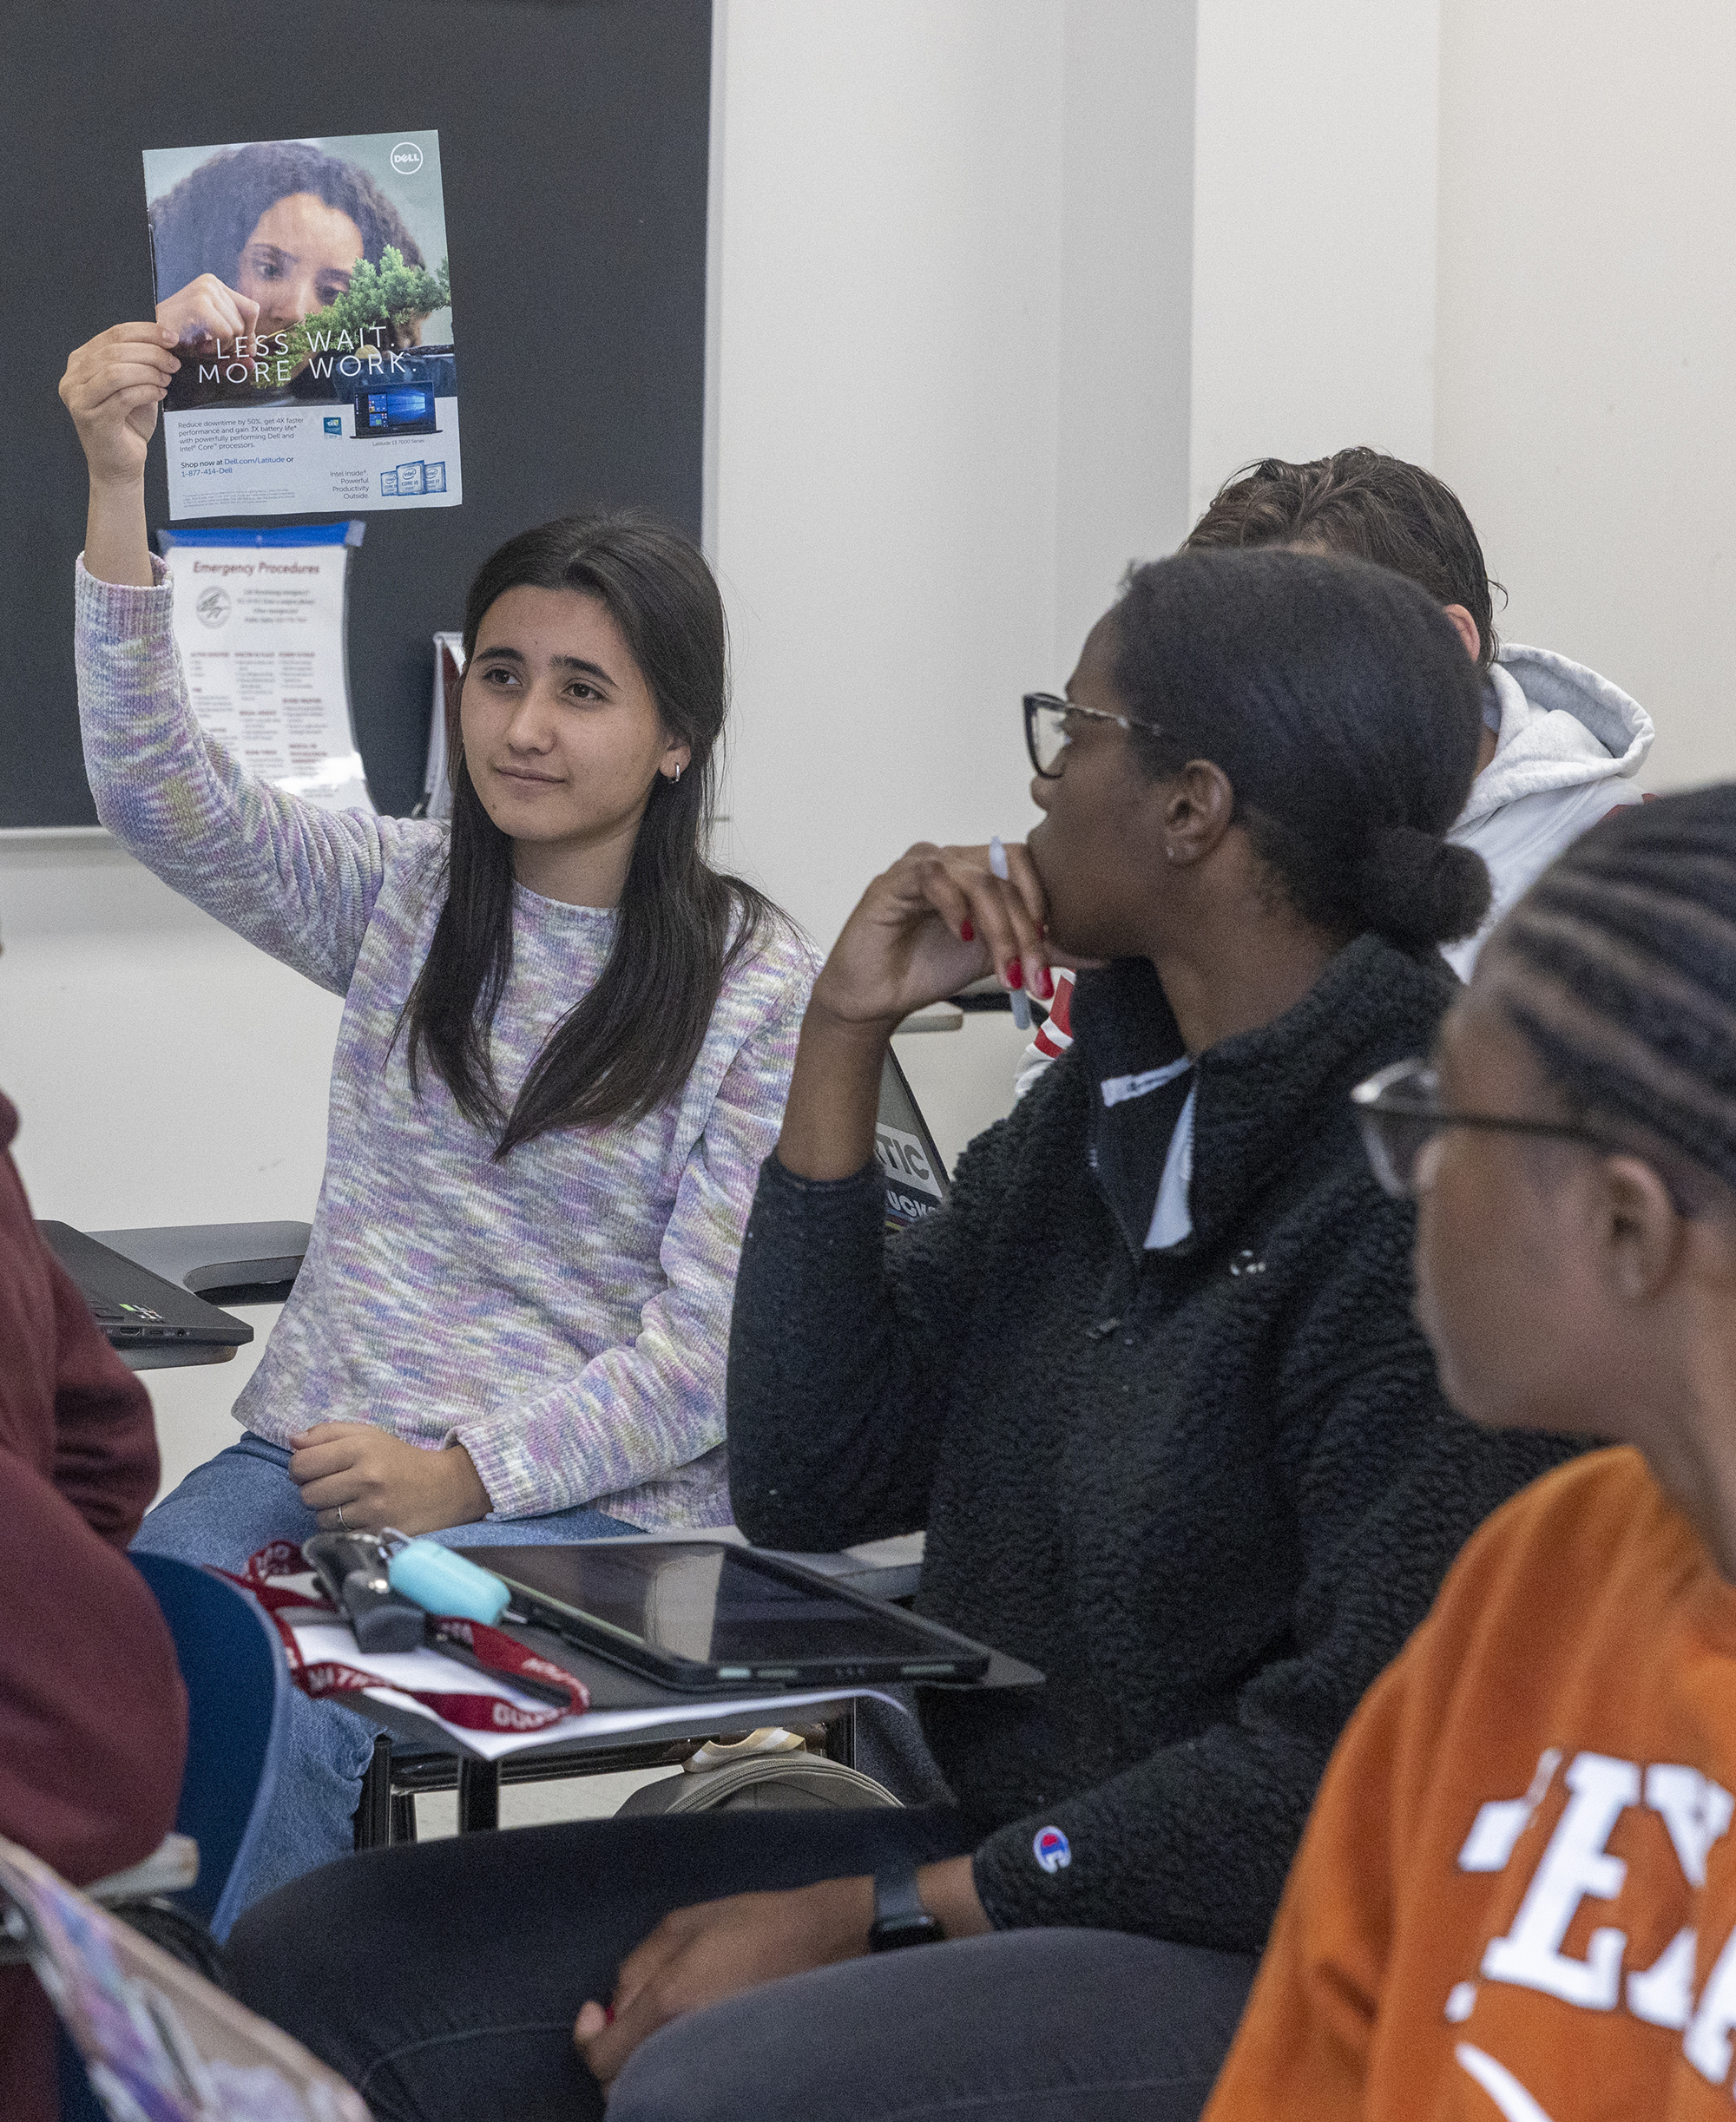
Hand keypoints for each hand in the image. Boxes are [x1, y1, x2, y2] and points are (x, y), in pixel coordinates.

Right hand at [59, 323, 181, 488]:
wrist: (120, 464)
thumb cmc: (128, 424)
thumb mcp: (134, 385)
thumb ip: (140, 363)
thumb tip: (166, 341)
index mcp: (81, 362)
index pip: (113, 335)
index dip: (145, 332)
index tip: (171, 337)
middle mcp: (73, 378)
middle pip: (115, 351)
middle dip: (151, 353)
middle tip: (173, 363)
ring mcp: (79, 399)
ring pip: (117, 372)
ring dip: (149, 372)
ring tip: (166, 380)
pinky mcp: (93, 419)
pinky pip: (124, 396)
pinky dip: (146, 391)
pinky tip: (159, 394)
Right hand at [155, 273, 260, 352]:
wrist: (151, 338)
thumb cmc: (181, 339)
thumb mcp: (214, 340)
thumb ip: (236, 349)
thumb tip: (253, 362)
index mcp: (215, 286)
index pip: (251, 310)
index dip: (250, 334)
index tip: (241, 349)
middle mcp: (211, 283)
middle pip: (245, 322)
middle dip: (233, 344)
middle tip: (211, 348)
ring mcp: (205, 291)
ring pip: (236, 329)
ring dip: (222, 347)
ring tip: (202, 345)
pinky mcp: (200, 304)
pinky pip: (225, 333)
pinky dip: (215, 347)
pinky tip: (199, 345)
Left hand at [287, 1423, 490, 1534]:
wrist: (444, 1487)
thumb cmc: (400, 1459)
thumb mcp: (369, 1435)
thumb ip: (329, 1433)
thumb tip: (292, 1440)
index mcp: (362, 1447)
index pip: (303, 1463)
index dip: (299, 1468)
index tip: (311, 1469)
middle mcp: (366, 1476)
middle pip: (307, 1493)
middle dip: (313, 1490)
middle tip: (333, 1485)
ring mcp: (372, 1507)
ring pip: (319, 1516)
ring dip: (327, 1510)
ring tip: (349, 1500)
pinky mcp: (377, 1530)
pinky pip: (337, 1532)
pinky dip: (342, 1526)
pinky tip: (359, 1514)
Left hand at [571, 1856, 989, 2088]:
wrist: (826, 1944)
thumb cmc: (761, 1925)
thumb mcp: (683, 1923)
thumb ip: (637, 1964)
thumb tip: (612, 2004)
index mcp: (669, 2002)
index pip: (601, 2057)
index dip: (588, 2037)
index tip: (593, 2015)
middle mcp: (686, 2043)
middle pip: (621, 2084)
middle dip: (615, 2054)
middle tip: (624, 2019)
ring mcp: (712, 2064)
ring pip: (654, 2087)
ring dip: (643, 2062)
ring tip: (661, 2023)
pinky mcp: (734, 2073)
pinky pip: (687, 2083)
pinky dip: (675, 2068)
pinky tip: (688, 2035)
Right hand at [811, 840, 1051, 1032]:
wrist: (878, 996)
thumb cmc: (928, 967)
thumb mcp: (1000, 959)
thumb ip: (1044, 951)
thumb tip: (1101, 957)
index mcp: (979, 870)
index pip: (1026, 866)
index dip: (1044, 905)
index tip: (1050, 953)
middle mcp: (955, 861)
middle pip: (1008, 875)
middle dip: (1027, 929)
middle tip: (1034, 975)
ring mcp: (925, 866)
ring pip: (980, 880)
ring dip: (1001, 930)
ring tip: (1007, 973)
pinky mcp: (895, 880)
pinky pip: (934, 877)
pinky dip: (957, 908)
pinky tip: (964, 937)